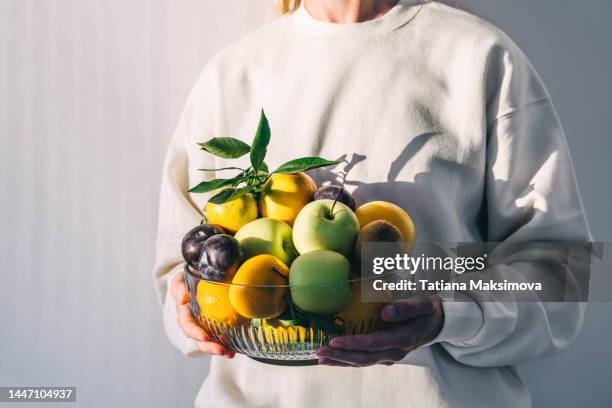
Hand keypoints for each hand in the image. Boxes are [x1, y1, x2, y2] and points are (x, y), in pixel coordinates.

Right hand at [171, 272, 233, 357]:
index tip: (204, 337)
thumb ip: (178, 287)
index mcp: (184, 314)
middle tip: (221, 350)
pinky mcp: (214, 327)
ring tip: (230, 354)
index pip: (187, 325)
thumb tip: (182, 299)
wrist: (200, 278)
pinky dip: (227, 344)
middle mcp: (193, 324)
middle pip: (199, 339)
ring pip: (209, 342)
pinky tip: (235, 349)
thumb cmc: (189, 279)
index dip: (195, 332)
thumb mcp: (180, 280)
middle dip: (209, 347)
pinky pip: (219, 338)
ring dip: (219, 349)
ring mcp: (204, 327)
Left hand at [316, 294, 443, 366]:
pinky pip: (363, 360)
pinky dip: (346, 361)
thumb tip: (385, 312)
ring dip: (340, 361)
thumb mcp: (422, 305)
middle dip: (340, 355)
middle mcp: (395, 352)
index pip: (374, 343)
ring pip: (362, 362)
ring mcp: (389, 356)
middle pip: (364, 358)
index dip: (353, 343)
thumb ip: (405, 308)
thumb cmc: (426, 310)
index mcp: (403, 339)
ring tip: (320, 357)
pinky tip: (332, 359)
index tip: (335, 340)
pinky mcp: (384, 355)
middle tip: (320, 350)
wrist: (436, 323)